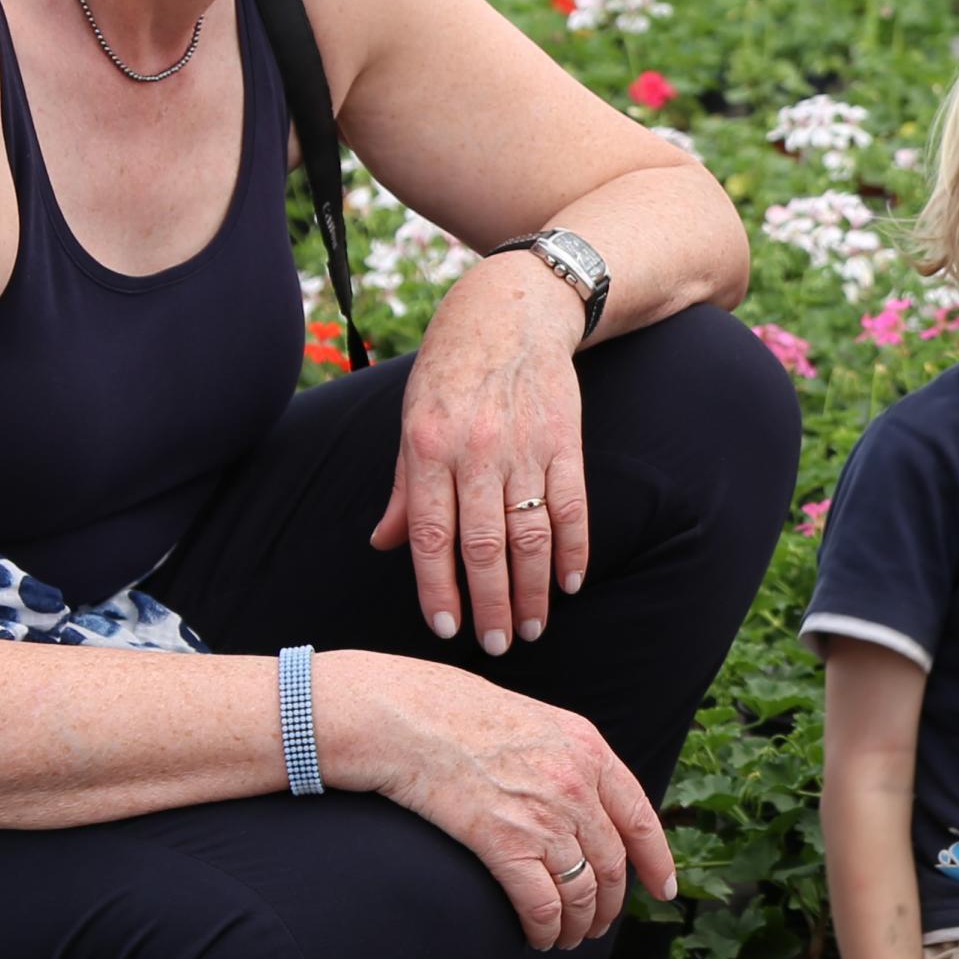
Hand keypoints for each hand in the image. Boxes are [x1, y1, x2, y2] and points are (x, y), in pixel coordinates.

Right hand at [338, 656, 668, 948]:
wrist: (404, 717)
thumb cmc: (453, 713)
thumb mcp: (532, 720)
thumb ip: (565, 757)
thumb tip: (580, 796)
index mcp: (588, 750)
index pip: (640, 817)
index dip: (657, 861)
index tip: (664, 888)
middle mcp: (576, 786)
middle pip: (612, 863)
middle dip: (610, 905)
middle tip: (598, 924)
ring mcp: (543, 817)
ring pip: (582, 891)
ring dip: (578, 924)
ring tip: (567, 937)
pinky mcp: (505, 844)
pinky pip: (541, 905)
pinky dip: (545, 929)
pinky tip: (538, 937)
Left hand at [375, 252, 590, 653]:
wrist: (511, 312)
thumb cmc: (450, 370)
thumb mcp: (411, 420)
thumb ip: (404, 487)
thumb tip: (385, 544)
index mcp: (428, 447)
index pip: (432, 535)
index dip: (438, 589)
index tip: (448, 629)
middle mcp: (476, 450)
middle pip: (484, 545)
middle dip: (491, 603)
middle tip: (496, 646)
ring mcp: (526, 446)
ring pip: (530, 533)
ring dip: (533, 588)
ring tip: (532, 628)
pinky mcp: (566, 440)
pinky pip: (572, 506)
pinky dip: (574, 549)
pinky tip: (569, 583)